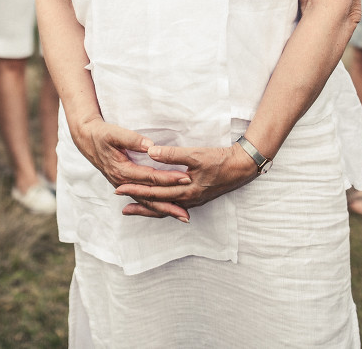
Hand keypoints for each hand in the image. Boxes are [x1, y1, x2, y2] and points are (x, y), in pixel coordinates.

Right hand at [69, 118, 192, 219]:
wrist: (87, 140)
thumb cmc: (102, 135)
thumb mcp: (114, 133)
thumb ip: (132, 139)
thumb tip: (150, 145)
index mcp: (123, 170)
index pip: (150, 177)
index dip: (169, 178)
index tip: (186, 178)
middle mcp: (123, 183)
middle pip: (150, 197)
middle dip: (170, 203)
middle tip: (187, 211)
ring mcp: (124, 186)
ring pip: (146, 202)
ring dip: (164, 210)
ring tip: (182, 216)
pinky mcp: (125, 186)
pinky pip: (142, 199)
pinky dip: (155, 206)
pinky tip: (168, 209)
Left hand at [114, 142, 260, 217]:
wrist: (242, 167)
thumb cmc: (220, 160)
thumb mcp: (196, 155)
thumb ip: (173, 155)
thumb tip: (151, 152)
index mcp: (185, 191)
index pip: (154, 192)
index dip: (136, 190)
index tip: (119, 188)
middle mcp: (187, 200)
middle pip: (157, 204)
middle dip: (137, 202)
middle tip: (119, 201)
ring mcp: (192, 200)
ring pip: (165, 207)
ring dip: (148, 207)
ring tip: (132, 209)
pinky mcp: (197, 197)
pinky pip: (174, 205)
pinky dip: (162, 205)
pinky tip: (158, 203)